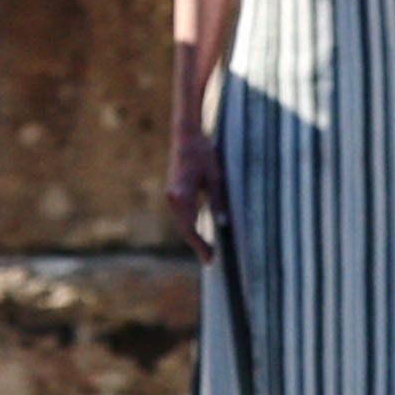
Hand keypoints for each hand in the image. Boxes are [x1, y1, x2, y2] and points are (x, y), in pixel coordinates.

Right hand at [162, 129, 223, 261]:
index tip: (210, 258)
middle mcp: (172, 197)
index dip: (200, 245)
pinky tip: (199, 230)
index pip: (190, 228)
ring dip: (192, 235)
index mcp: (181, 195)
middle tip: (210, 259)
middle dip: (196, 244)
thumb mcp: (215, 177)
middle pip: (183, 228)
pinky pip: (180, 213)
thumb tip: (223, 225)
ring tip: (205, 249)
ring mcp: (171, 194)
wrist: (186, 135)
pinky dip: (189, 223)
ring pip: (181, 221)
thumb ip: (217, 202)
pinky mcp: (173, 190)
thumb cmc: (203, 153)